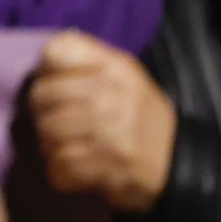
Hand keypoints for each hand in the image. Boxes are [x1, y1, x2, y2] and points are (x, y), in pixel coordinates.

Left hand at [26, 29, 176, 212]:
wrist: (179, 162)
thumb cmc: (140, 115)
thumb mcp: (123, 75)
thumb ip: (86, 61)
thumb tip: (43, 59)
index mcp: (114, 66)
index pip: (55, 50)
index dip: (46, 69)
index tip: (54, 82)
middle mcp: (110, 94)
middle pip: (41, 95)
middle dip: (41, 112)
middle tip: (53, 121)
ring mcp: (109, 131)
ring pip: (46, 132)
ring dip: (49, 144)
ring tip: (65, 146)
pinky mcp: (107, 166)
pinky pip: (59, 165)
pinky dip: (60, 171)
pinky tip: (73, 168)